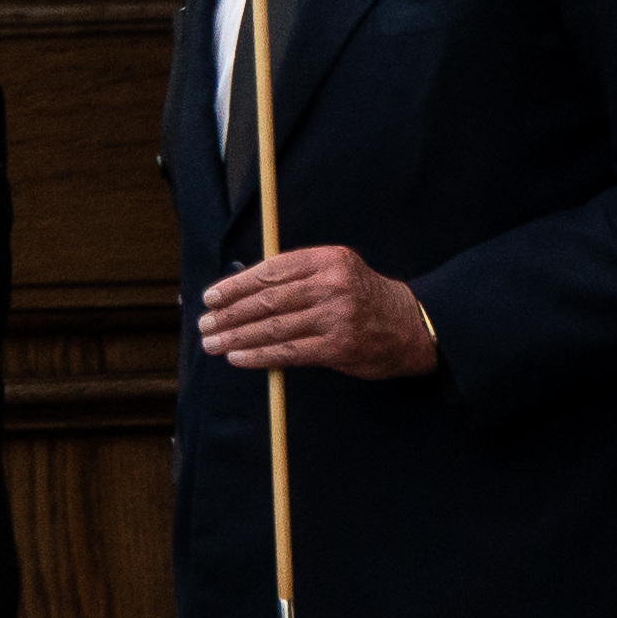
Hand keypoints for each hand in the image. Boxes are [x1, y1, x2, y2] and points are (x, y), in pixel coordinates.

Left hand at [198, 245, 437, 380]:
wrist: (412, 325)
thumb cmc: (361, 297)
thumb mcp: (335, 271)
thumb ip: (295, 277)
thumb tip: (238, 290)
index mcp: (328, 259)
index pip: (270, 271)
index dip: (235, 286)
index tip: (211, 298)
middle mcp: (332, 285)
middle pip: (268, 300)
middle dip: (230, 314)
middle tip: (205, 323)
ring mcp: (337, 317)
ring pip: (274, 327)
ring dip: (237, 337)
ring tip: (213, 342)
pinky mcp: (339, 346)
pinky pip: (289, 352)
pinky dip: (259, 356)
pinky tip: (238, 357)